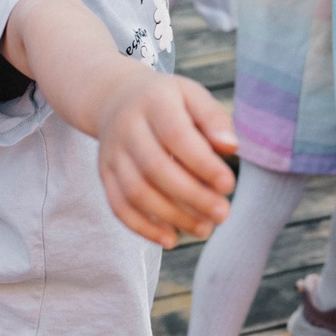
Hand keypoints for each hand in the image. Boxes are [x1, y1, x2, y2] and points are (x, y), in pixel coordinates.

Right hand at [94, 70, 238, 246]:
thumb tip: (231, 148)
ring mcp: (112, 153)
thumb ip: (213, 119)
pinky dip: (143, 227)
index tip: (229, 185)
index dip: (202, 164)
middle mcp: (127, 127)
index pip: (176, 135)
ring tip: (204, 229)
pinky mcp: (105, 174)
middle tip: (222, 213)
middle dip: (192, 196)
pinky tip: (171, 239)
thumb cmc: (167, 101)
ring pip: (136, 191)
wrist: (116, 98)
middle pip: (155, 167)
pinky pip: (119, 206)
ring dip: (172, 217)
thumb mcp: (192, 95)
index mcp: (153, 102)